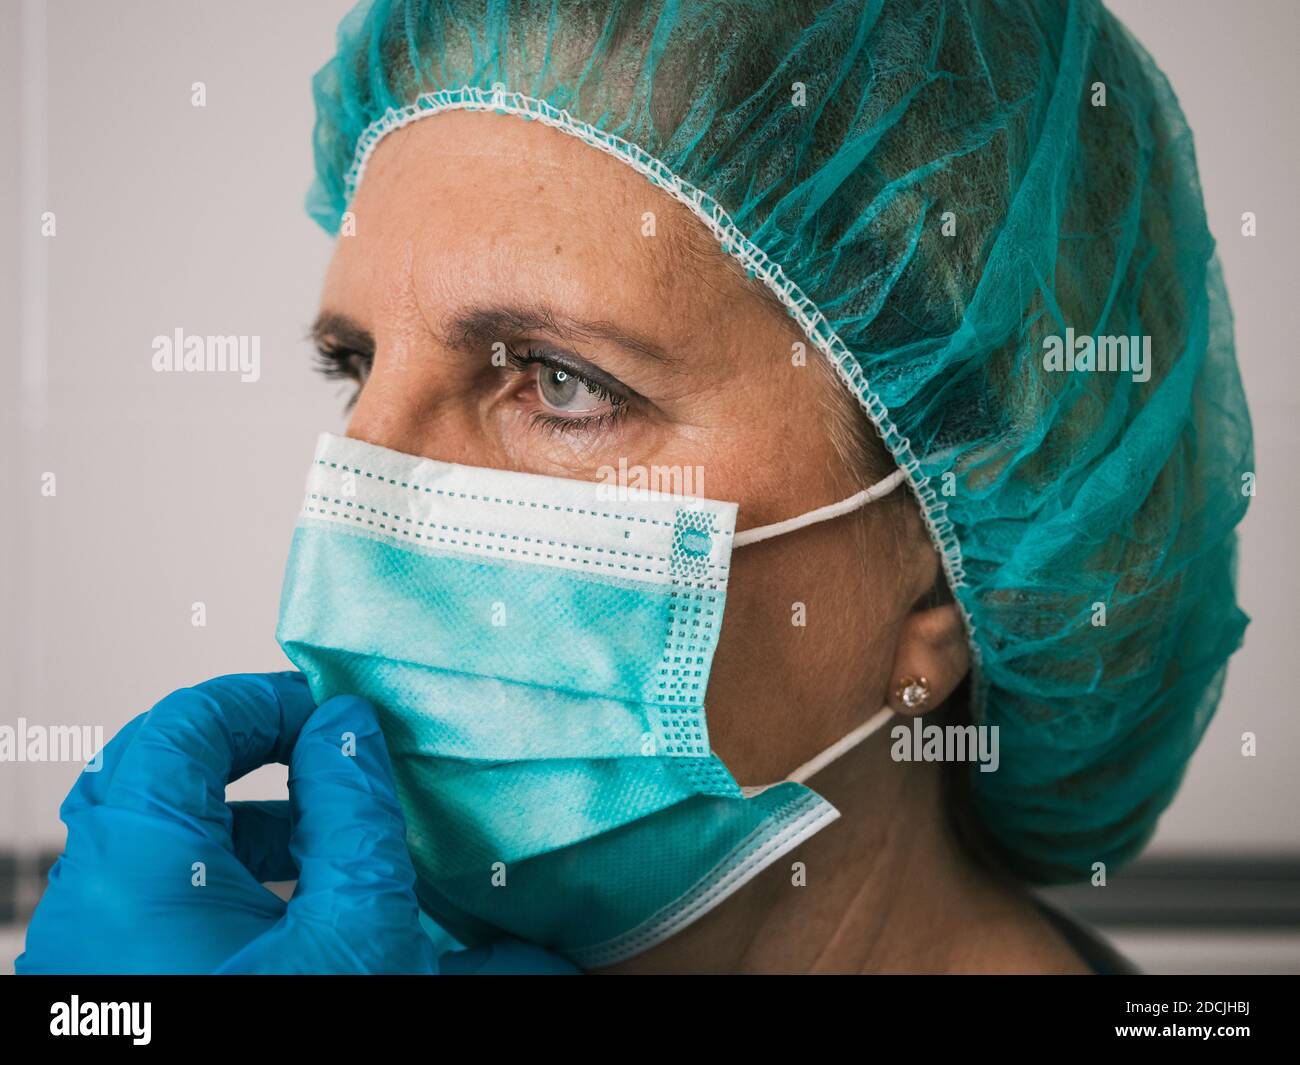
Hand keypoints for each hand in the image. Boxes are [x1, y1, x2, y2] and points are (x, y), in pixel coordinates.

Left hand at [17, 672, 438, 972]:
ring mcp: (94, 966)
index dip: (260, 700)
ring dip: (249, 836)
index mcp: (137, 871)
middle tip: (326, 763)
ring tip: (331, 850)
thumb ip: (352, 810)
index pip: (180, 725)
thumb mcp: (350, 931)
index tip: (330, 711)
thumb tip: (346, 726)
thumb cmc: (283, 1048)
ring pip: (163, 860)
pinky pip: (162, 922)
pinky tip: (306, 930)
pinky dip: (232, 901)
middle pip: (160, 787)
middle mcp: (91, 912)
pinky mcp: (116, 1006)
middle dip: (253, 766)